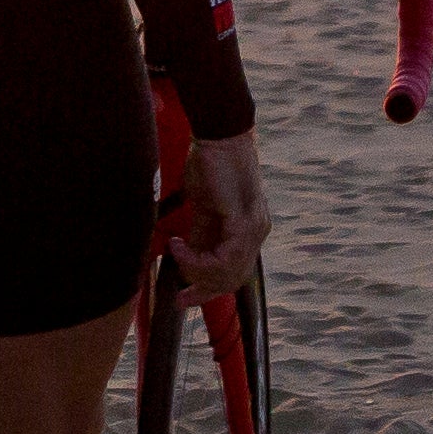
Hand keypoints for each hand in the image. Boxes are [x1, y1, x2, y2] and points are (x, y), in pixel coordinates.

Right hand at [167, 125, 266, 288]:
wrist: (220, 136)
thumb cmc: (210, 165)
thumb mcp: (203, 208)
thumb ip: (200, 234)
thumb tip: (186, 257)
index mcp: (248, 230)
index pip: (234, 273)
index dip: (208, 288)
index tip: (183, 296)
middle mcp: (257, 232)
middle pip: (233, 280)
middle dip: (203, 290)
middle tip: (180, 297)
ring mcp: (254, 228)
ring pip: (228, 273)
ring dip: (196, 270)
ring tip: (176, 253)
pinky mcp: (245, 222)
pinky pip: (224, 257)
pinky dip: (197, 258)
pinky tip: (179, 245)